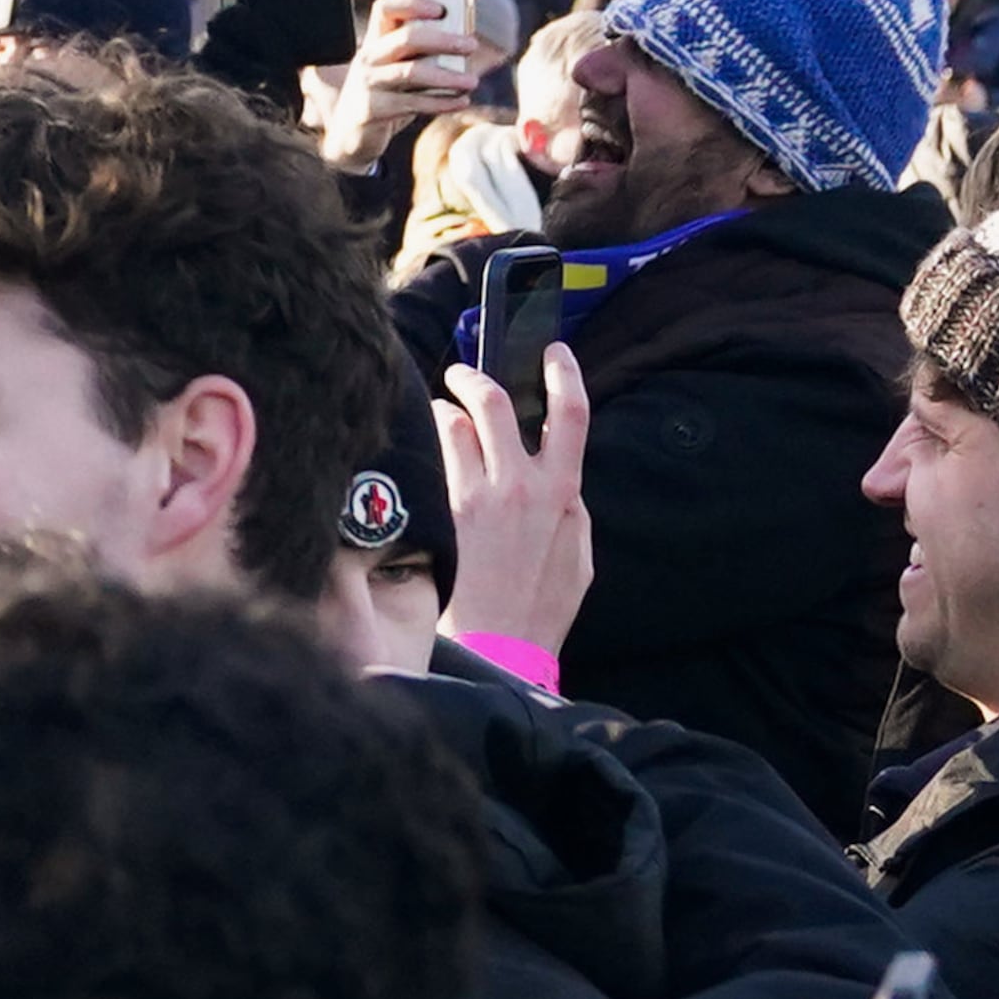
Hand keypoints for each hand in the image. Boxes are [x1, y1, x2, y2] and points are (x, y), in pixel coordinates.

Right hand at [318, 0, 475, 171]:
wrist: (350, 133)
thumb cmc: (385, 93)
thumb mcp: (395, 67)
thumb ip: (420, 52)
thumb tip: (464, 39)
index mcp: (375, 39)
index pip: (386, 8)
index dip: (412, 4)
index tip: (441, 8)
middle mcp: (369, 57)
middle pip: (405, 38)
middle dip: (442, 40)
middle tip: (471, 45)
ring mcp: (368, 83)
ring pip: (410, 72)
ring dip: (446, 76)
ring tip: (472, 81)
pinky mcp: (372, 110)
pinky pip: (412, 104)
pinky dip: (441, 103)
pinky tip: (461, 101)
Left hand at [437, 349, 593, 657]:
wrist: (496, 648)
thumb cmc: (538, 610)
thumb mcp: (578, 563)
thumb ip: (572, 515)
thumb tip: (564, 484)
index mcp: (563, 496)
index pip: (572, 415)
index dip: (565, 373)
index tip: (554, 350)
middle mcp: (521, 485)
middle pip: (496, 400)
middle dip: (474, 376)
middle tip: (461, 374)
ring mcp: (478, 493)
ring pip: (453, 419)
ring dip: (443, 412)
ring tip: (438, 422)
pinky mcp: (443, 507)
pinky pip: (430, 451)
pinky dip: (426, 442)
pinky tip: (420, 454)